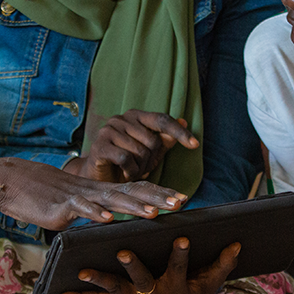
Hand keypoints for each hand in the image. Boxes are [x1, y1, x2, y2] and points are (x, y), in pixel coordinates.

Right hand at [0, 157, 186, 230]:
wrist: (14, 182)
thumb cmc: (47, 196)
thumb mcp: (78, 203)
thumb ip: (97, 210)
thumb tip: (113, 221)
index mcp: (103, 192)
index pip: (138, 190)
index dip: (161, 194)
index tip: (184, 198)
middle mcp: (97, 192)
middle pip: (133, 192)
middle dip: (159, 198)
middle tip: (183, 202)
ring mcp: (81, 197)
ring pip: (112, 200)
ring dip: (134, 207)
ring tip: (155, 213)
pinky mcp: (62, 206)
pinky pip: (81, 209)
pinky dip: (94, 213)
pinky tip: (108, 219)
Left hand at [58, 238, 239, 293]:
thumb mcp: (211, 283)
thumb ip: (222, 264)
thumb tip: (238, 243)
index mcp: (175, 288)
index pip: (179, 268)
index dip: (181, 254)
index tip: (182, 238)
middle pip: (142, 279)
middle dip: (132, 266)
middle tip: (122, 251)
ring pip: (115, 289)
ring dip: (98, 280)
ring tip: (82, 270)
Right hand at [66, 110, 198, 182]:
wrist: (98, 177)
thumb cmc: (126, 164)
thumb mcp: (149, 153)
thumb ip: (165, 139)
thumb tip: (183, 121)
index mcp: (135, 116)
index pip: (162, 119)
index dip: (179, 132)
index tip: (195, 145)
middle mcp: (121, 119)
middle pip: (153, 140)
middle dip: (152, 160)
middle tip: (143, 169)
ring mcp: (108, 130)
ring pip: (140, 151)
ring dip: (141, 168)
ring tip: (133, 172)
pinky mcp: (99, 146)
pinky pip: (125, 158)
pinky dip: (130, 171)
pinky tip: (126, 175)